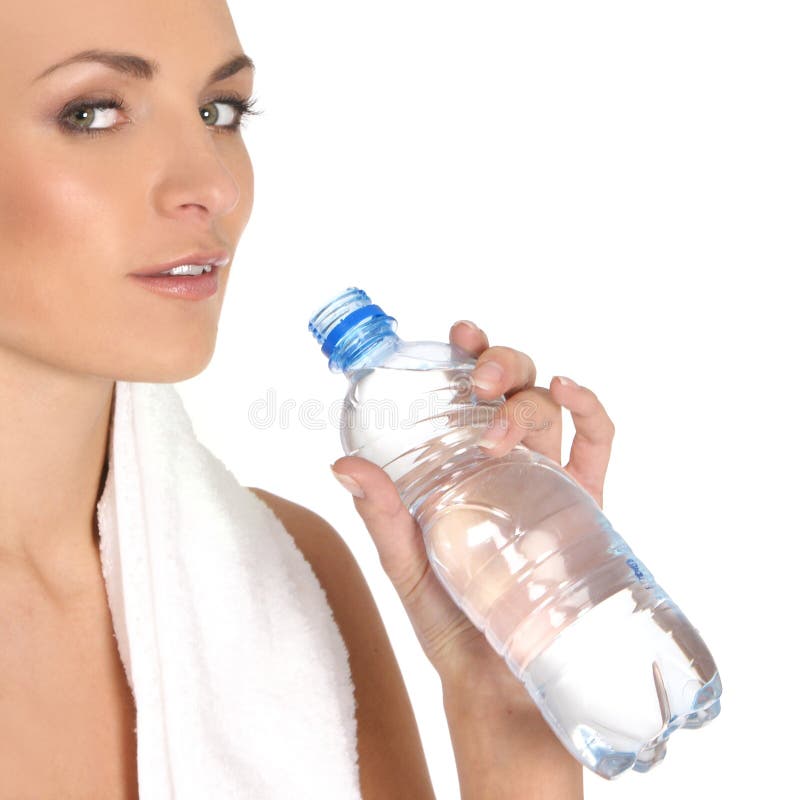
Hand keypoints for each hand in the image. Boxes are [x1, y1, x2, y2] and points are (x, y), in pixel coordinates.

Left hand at [330, 319, 615, 692]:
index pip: (469, 397)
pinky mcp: (585, 508)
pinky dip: (590, 410)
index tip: (456, 336)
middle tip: (478, 381)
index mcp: (464, 468)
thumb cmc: (450, 624)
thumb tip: (341, 465)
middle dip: (502, 365)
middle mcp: (507, 465)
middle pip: (515, 389)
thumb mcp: (407, 565)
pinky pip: (597, 446)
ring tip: (500, 415)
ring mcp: (548, 482)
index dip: (469, 355)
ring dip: (530, 393)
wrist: (499, 686)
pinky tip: (570, 392)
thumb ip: (382, 517)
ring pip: (551, 409)